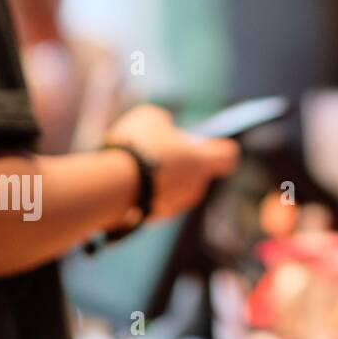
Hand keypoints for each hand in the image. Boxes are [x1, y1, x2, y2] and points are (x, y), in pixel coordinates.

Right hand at [105, 105, 239, 220]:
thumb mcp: (149, 118)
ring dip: (159, 177)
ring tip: (134, 165)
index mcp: (202, 162)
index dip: (216, 147)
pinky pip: (154, 201)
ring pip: (174, 188)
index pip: (228, 156)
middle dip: (180, 161)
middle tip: (154, 149)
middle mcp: (195, 188)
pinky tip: (124, 182)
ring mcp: (174, 207)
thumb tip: (162, 126)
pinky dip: (144, 193)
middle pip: (197, 172)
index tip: (199, 143)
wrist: (109, 187)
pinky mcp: (152, 220)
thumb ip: (163, 121)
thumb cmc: (136, 147)